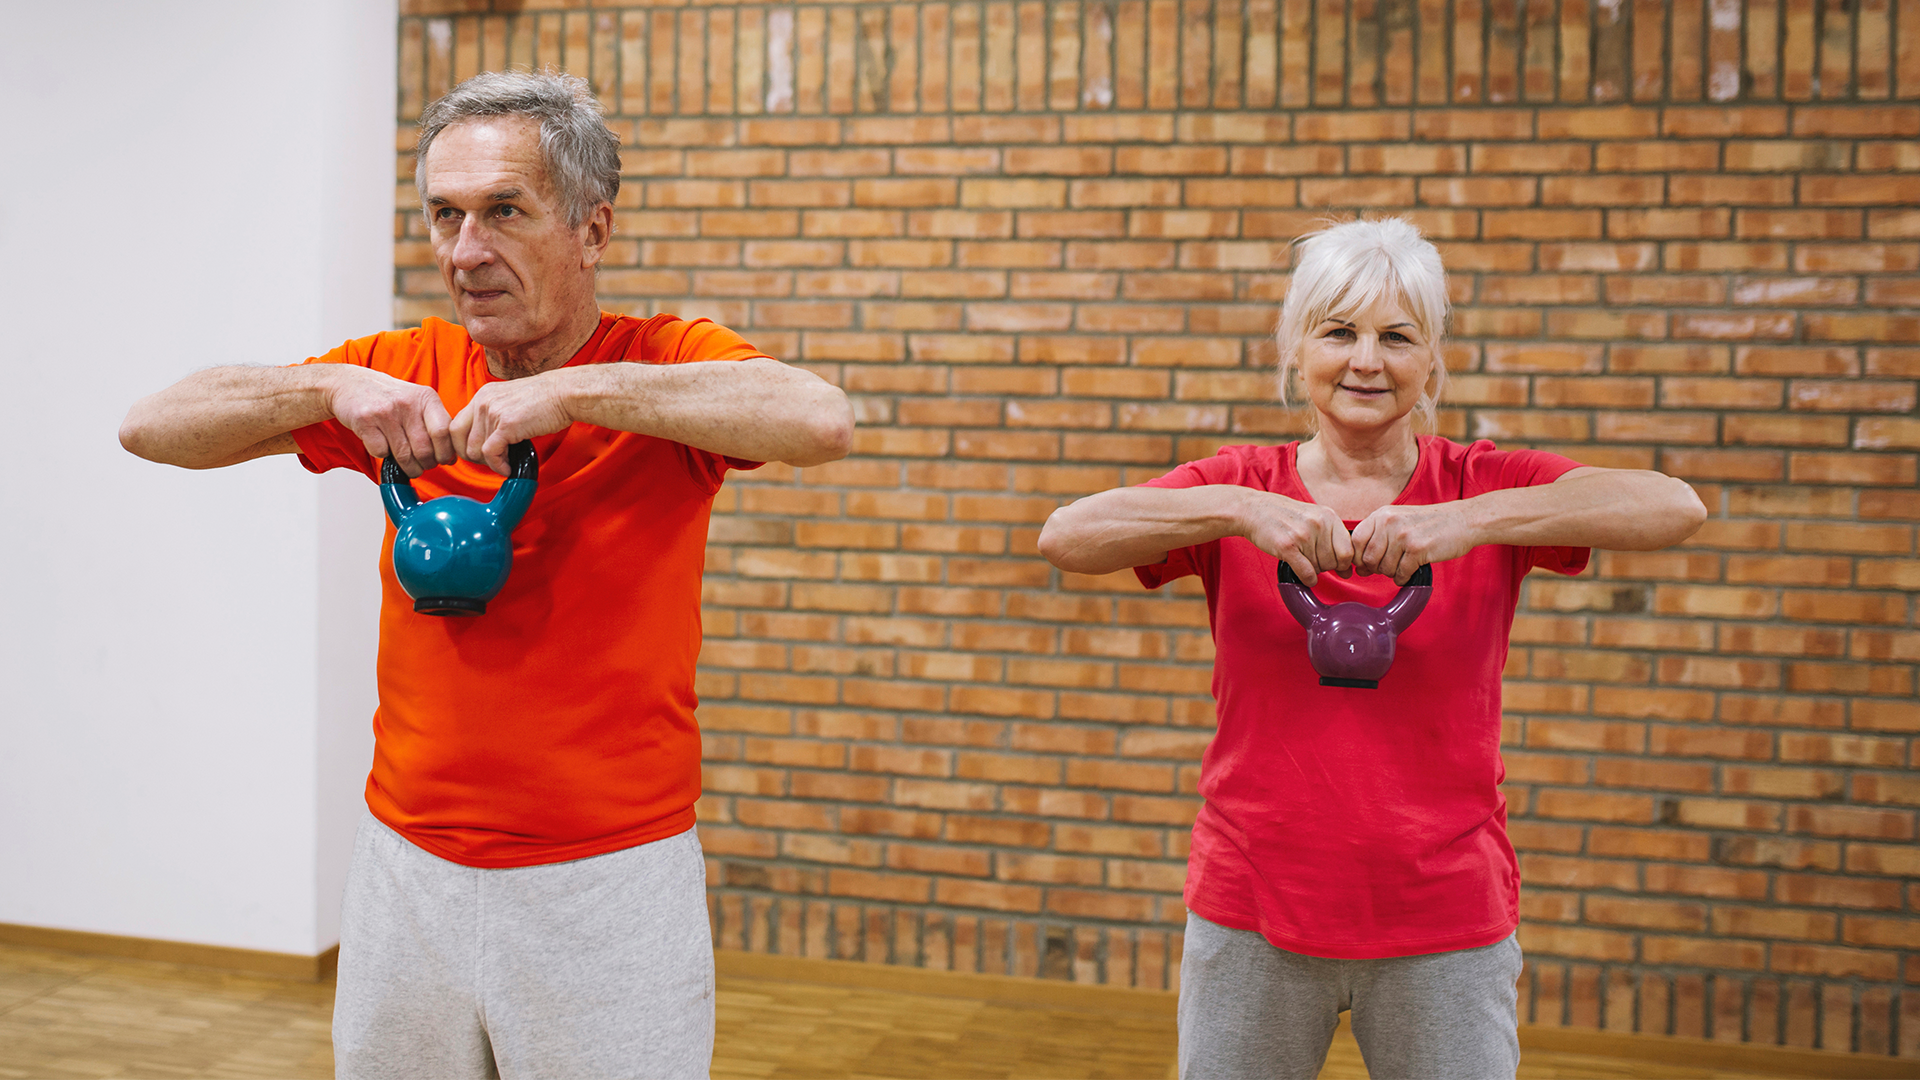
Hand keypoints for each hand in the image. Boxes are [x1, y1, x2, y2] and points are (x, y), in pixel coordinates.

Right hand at [325, 367, 454, 477]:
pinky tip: (383, 445)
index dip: (445, 453)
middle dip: (426, 464)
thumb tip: (451, 456)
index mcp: (426, 397)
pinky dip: (383, 456)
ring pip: (404, 455)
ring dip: (409, 467)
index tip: (444, 460)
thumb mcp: (417, 401)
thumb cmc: (388, 396)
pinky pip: (381, 452)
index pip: (443, 432)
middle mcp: (406, 403)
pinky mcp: (365, 421)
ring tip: (409, 465)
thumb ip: (435, 424)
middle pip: (424, 449)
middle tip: (424, 466)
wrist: (350, 383)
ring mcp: (385, 412)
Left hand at [450, 370, 575, 474]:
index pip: (455, 426)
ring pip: (476, 450)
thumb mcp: (509, 401)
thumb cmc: (545, 400)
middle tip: (492, 461)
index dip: (462, 446)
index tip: (476, 455)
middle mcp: (482, 402)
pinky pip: (491, 454)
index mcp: (482, 396)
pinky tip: (509, 467)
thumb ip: (493, 416)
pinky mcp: (506, 425)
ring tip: (506, 462)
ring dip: (490, 463)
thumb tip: (486, 441)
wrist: (564, 393)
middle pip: (460, 440)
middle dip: (474, 457)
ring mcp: (493, 413)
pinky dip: (498, 466)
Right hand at [1237, 490, 1352, 585]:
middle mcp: (1318, 524)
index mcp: (1328, 516)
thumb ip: (1332, 538)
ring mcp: (1302, 535)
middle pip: (1334, 561)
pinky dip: (1307, 579)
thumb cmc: (1285, 516)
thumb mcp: (1314, 517)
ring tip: (1302, 558)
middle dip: (1326, 567)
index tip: (1338, 566)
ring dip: (1312, 570)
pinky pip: (1306, 572)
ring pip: (1319, 568)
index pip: (1348, 550)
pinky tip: (1304, 575)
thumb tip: (1347, 570)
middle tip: (1313, 560)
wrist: (1254, 510)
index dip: (1344, 563)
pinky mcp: (1287, 547)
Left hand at [1350, 503, 1476, 583]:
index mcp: (1381, 515)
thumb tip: (1358, 567)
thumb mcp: (1398, 519)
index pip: (1355, 540)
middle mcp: (1389, 523)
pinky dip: (1403, 578)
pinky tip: (1410, 572)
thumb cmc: (1429, 523)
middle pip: (1368, 558)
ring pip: (1384, 568)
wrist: (1462, 520)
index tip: (1366, 564)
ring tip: (1403, 566)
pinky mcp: (1417, 549)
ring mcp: (1403, 536)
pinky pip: (1400, 573)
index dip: (1358, 557)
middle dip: (1377, 568)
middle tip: (1390, 567)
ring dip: (1392, 573)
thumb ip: (1378, 537)